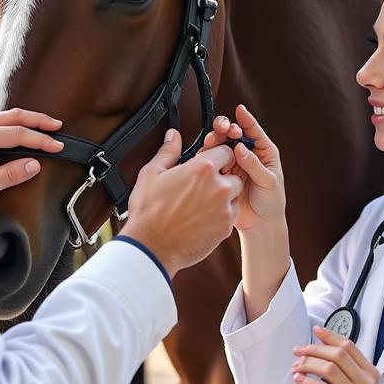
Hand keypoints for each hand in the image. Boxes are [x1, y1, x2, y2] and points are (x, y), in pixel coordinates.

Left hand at [0, 109, 62, 215]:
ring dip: (28, 121)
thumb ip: (9, 175)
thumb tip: (34, 165)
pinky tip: (26, 130)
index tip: (57, 146)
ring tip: (47, 127)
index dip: (40, 139)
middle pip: (12, 117)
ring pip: (6, 117)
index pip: (16, 134)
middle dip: (38, 121)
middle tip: (57, 127)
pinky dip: (16, 125)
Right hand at [120, 130, 242, 277]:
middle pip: (235, 173)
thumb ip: (168, 152)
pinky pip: (231, 215)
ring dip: (225, 195)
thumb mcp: (151, 174)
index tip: (211, 162)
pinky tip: (203, 217)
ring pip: (235, 195)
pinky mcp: (225, 228)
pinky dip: (222, 215)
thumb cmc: (148, 212)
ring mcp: (224, 209)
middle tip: (204, 185)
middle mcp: (218, 187)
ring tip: (202, 202)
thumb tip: (174, 136)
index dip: (218, 156)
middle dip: (223, 176)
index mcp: (202, 169)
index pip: (226, 151)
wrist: (151, 247)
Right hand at [201, 104, 285, 235]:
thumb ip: (255, 165)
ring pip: (222, 147)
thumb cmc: (271, 203)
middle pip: (234, 136)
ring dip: (216, 142)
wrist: (260, 226)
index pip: (254, 132)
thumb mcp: (269, 182)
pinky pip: (214, 164)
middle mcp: (247, 156)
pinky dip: (209, 158)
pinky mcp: (222, 176)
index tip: (239, 110)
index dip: (246, 121)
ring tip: (213, 142)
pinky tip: (207, 156)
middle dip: (227, 129)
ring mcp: (234, 165)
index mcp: (264, 152)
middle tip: (223, 128)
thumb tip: (241, 148)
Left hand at [293, 327, 382, 383]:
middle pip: (337, 355)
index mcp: (370, 373)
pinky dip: (308, 382)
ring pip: (329, 370)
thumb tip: (322, 346)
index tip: (314, 330)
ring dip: (308, 364)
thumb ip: (346, 369)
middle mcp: (366, 383)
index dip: (330, 336)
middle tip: (298, 351)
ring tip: (295, 367)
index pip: (348, 346)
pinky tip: (298, 380)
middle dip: (314, 349)